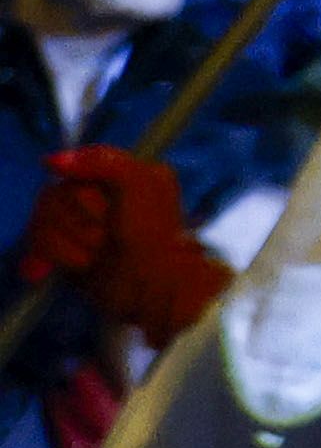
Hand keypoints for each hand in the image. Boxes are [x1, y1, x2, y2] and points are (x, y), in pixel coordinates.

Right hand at [7, 149, 220, 342]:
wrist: (151, 287)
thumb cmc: (155, 233)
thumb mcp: (141, 183)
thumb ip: (102, 161)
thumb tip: (53, 160)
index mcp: (119, 173)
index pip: (72, 168)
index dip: (84, 190)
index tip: (109, 207)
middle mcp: (96, 196)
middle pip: (52, 196)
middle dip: (81, 220)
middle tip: (110, 234)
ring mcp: (78, 225)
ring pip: (42, 221)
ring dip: (72, 241)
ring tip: (99, 252)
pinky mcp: (64, 252)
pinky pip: (38, 244)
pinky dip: (60, 256)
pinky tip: (83, 264)